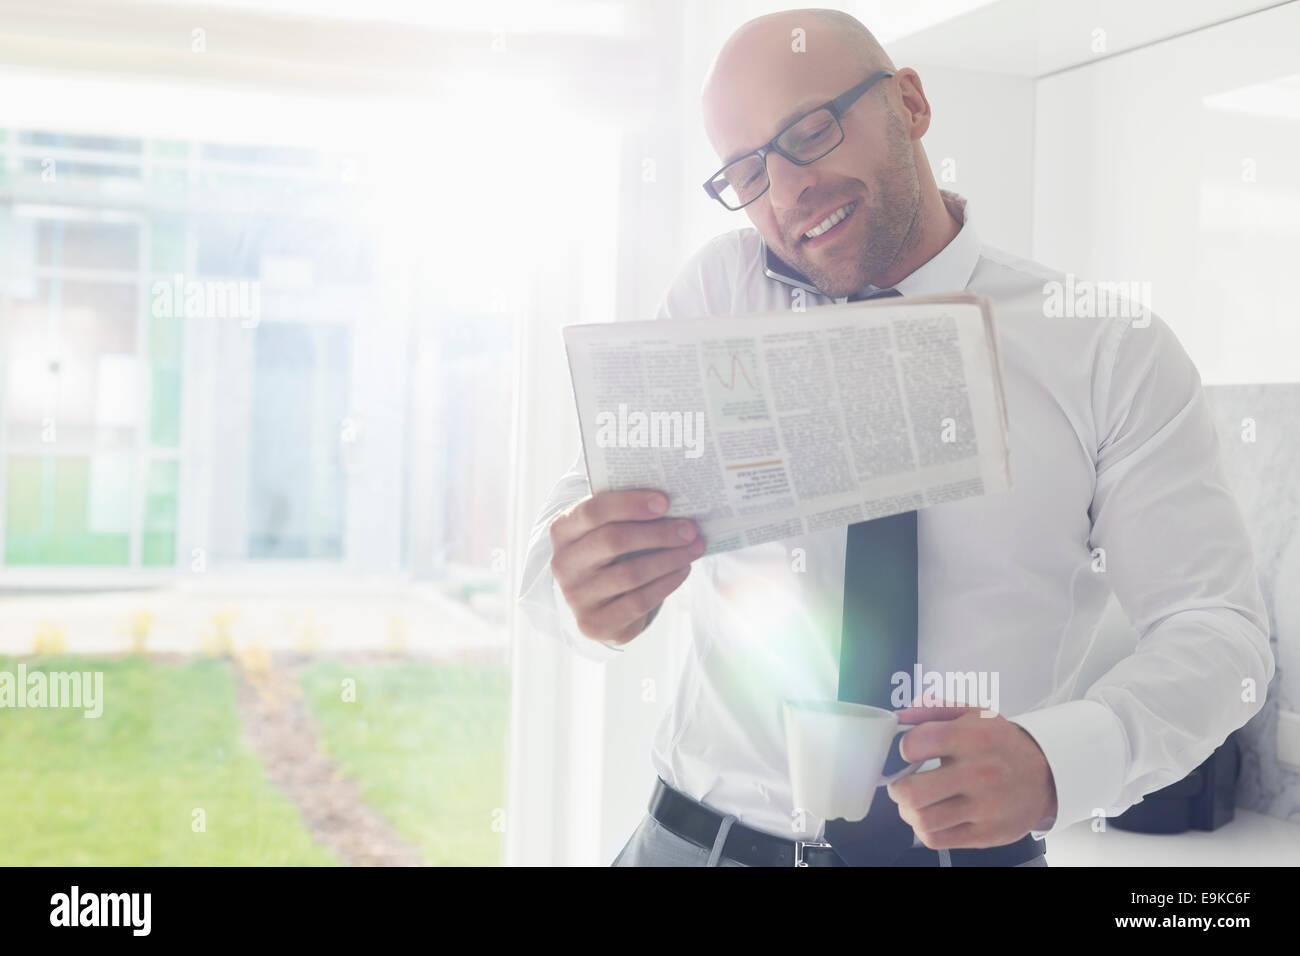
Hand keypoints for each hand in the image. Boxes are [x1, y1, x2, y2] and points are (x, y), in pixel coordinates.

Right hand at [549, 490, 705, 647]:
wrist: (596, 602)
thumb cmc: (609, 554)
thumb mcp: (607, 529)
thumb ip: (626, 514)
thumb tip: (675, 504)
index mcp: (563, 530)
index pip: (593, 510)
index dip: (630, 504)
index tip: (665, 502)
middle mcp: (563, 563)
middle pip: (613, 540)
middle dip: (658, 533)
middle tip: (690, 529)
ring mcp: (575, 596)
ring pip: (630, 573)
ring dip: (669, 559)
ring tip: (694, 548)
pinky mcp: (593, 622)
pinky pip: (638, 602)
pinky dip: (666, 584)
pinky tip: (683, 571)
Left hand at [885, 703, 1057, 849]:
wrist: (1045, 775)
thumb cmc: (1001, 743)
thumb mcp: (973, 714)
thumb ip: (932, 709)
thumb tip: (897, 717)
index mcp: (972, 737)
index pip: (915, 744)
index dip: (904, 748)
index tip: (911, 752)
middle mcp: (979, 773)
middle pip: (912, 791)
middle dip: (898, 788)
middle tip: (903, 784)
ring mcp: (984, 807)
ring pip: (921, 819)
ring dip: (909, 811)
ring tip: (916, 802)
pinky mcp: (986, 834)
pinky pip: (936, 839)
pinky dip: (924, 829)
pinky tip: (932, 816)